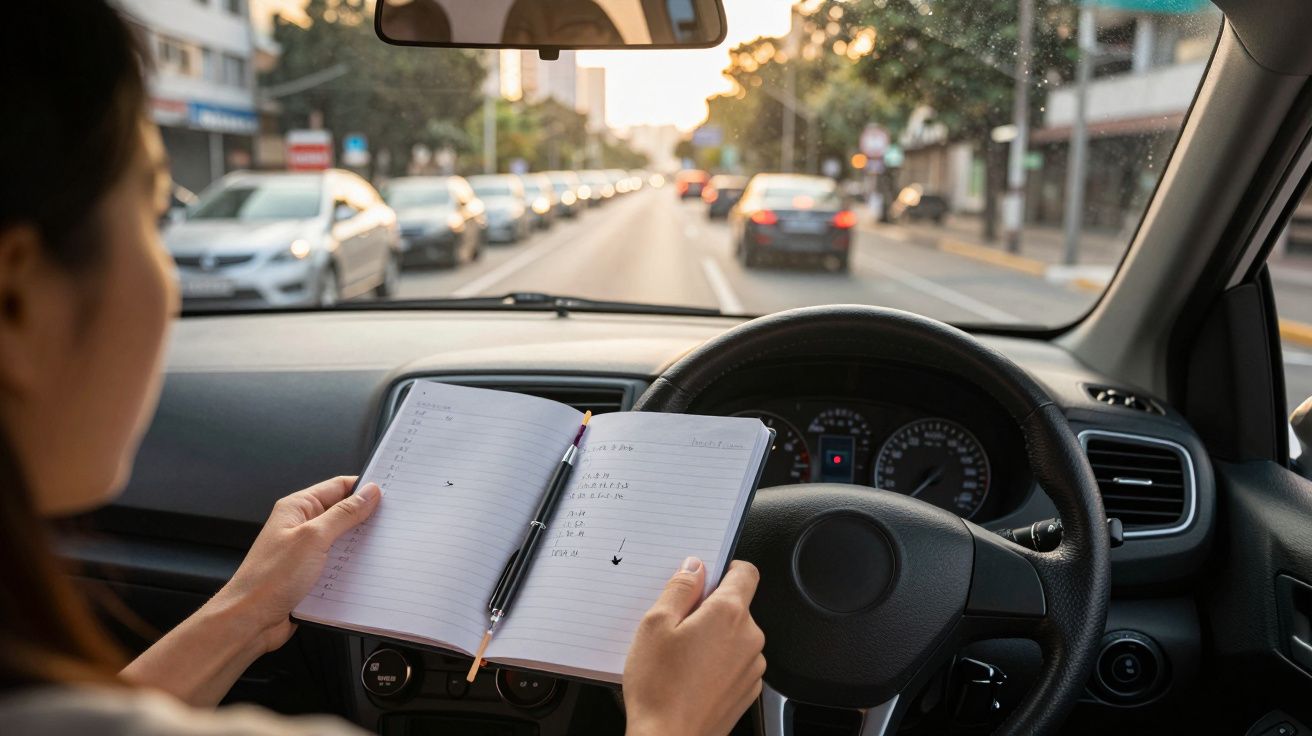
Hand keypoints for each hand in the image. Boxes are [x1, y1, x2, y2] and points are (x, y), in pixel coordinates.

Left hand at [215, 476, 381, 653]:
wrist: (250, 620)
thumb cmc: (269, 579)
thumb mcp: (313, 538)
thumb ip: (343, 514)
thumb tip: (368, 493)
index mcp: (297, 508)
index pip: (337, 487)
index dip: (363, 488)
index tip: (389, 494)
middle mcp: (301, 526)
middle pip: (342, 513)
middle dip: (365, 518)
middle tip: (390, 523)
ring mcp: (306, 551)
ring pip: (342, 540)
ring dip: (359, 545)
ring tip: (378, 548)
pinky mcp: (311, 573)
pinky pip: (338, 563)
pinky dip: (351, 566)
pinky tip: (363, 571)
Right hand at [623, 558, 764, 735]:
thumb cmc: (658, 687)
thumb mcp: (655, 624)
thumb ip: (679, 588)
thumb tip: (694, 566)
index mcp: (729, 614)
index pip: (746, 573)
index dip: (726, 569)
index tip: (706, 578)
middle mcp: (749, 638)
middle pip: (737, 606)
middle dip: (710, 609)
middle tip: (677, 626)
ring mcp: (752, 667)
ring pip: (736, 636)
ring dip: (714, 637)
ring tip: (681, 656)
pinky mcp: (747, 690)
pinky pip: (736, 662)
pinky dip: (718, 662)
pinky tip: (691, 675)